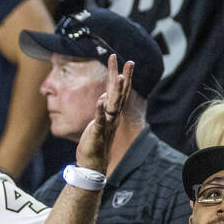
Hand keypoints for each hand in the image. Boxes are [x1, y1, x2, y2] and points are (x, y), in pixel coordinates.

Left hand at [76, 55, 132, 171]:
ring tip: (119, 77)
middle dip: (124, 78)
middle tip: (130, 62)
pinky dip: (100, 110)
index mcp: (112, 112)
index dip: (120, 75)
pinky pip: (100, 120)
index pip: (118, 91)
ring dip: (116, 91)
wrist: (93, 163)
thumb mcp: (99, 121)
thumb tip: (104, 96)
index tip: (122, 60)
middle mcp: (113, 116)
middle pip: (121, 94)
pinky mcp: (98, 133)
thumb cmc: (95, 141)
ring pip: (114, 105)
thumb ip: (103, 109)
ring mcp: (107, 124)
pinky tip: (100, 100)